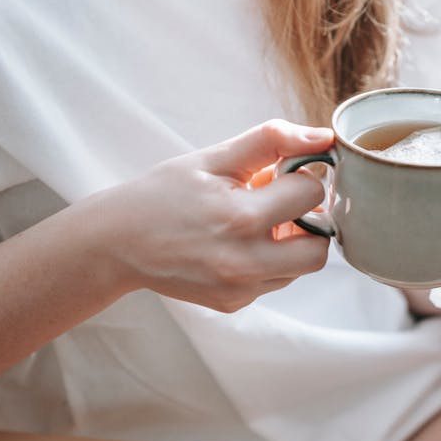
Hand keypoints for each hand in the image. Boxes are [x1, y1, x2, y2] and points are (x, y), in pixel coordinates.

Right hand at [98, 120, 332, 311]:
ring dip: (291, 244)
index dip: (299, 177)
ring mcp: (240, 289)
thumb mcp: (214, 158)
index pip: (312, 193)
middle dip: (310, 222)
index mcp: (241, 218)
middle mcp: (245, 262)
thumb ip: (271, 140)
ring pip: (300, 268)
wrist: (117, 242)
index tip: (277, 174)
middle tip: (281, 205)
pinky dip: (268, 262)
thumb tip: (323, 137)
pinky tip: (237, 244)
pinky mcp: (233, 304)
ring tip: (255, 223)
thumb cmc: (164, 194)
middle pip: (320, 248)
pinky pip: (274, 282)